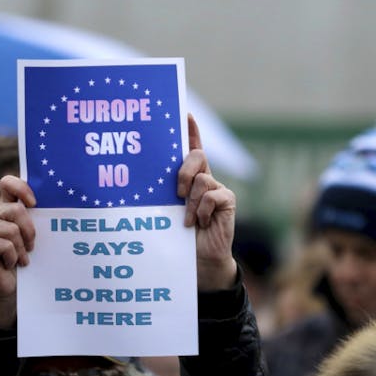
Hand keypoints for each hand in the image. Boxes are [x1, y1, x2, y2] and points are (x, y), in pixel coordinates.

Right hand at [0, 175, 36, 327]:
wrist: (11, 286)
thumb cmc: (27, 260)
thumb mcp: (35, 238)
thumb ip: (40, 221)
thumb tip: (62, 211)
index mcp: (8, 209)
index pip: (7, 184)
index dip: (20, 188)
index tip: (34, 203)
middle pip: (15, 210)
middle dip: (29, 231)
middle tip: (32, 248)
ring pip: (11, 230)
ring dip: (21, 249)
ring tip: (21, 259)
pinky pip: (4, 245)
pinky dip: (12, 257)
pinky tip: (10, 264)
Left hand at [177, 115, 237, 290]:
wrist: (199, 261)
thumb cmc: (179, 237)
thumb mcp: (167, 211)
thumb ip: (166, 193)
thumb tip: (148, 176)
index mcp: (190, 179)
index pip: (192, 150)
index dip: (191, 131)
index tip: (184, 114)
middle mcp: (206, 180)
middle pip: (196, 156)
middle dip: (183, 170)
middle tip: (176, 193)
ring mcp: (218, 189)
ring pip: (201, 180)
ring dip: (190, 202)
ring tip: (188, 219)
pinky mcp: (228, 201)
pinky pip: (212, 195)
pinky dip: (202, 209)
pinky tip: (200, 222)